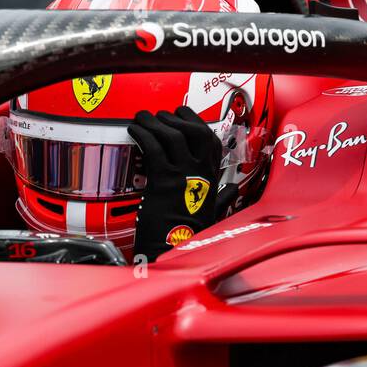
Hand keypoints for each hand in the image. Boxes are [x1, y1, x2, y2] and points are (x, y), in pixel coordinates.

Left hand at [128, 106, 222, 261]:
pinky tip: (134, 130)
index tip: (181, 116)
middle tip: (160, 114)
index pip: (211, 140)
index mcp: (211, 179)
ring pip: (172, 135)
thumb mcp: (212, 215)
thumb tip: (233, 191)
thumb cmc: (188, 236)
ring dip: (155, 122)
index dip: (195, 123)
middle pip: (194, 131)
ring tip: (142, 117)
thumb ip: (223, 199)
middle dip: (176, 117)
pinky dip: (143, 134)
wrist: (174, 252)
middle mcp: (200, 173)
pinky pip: (154, 148)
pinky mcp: (163, 181)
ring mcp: (182, 175)